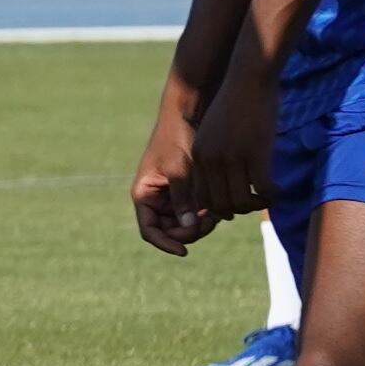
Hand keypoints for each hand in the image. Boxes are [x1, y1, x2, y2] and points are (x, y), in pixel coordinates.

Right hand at [131, 99, 212, 255]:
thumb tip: (188, 226)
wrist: (188, 114)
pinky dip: (208, 212)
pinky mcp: (189, 190)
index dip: (165, 243)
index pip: (150, 230)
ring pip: (186, 223)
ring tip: (217, 213)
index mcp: (144, 194)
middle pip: (171, 230)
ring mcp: (173, 195)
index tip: (184, 251)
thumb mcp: (178, 169)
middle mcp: (156, 198)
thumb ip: (182, 199)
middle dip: (190, 231)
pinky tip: (220, 206)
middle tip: (210, 222)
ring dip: (202, 223)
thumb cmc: (177, 138)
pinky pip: (198, 210)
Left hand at [184, 55, 276, 224]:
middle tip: (253, 203)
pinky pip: (263, 189)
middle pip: (219, 204)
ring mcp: (232, 158)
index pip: (201, 196)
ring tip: (266, 198)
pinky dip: (272, 195)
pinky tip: (278, 191)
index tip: (234, 203)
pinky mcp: (255, 154)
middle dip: (237, 210)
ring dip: (255, 205)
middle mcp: (210, 160)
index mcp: (198, 155)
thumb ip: (214, 157)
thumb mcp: (215, 134)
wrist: (247, 80)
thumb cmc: (235, 106)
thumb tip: (224, 183)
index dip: (218, 205)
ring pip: (241, 202)